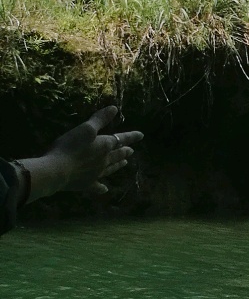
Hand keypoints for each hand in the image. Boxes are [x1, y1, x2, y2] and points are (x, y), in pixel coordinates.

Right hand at [21, 106, 143, 202]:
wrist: (57, 170)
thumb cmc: (70, 146)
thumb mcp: (85, 128)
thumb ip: (100, 119)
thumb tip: (114, 109)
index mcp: (104, 146)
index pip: (120, 139)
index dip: (131, 136)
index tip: (141, 135)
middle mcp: (103, 160)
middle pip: (117, 155)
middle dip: (124, 151)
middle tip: (132, 151)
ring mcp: (96, 174)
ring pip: (110, 168)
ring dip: (118, 165)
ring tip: (125, 163)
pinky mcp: (86, 184)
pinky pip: (97, 186)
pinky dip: (101, 187)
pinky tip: (105, 189)